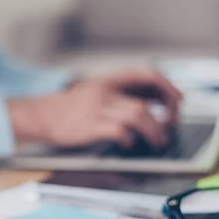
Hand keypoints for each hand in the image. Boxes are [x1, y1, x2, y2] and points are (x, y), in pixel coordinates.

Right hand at [8, 67, 182, 147]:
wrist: (40, 115)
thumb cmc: (69, 108)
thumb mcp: (95, 91)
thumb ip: (120, 93)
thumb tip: (152, 101)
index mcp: (109, 80)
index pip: (146, 74)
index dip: (167, 86)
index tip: (177, 100)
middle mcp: (106, 91)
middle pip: (146, 98)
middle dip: (165, 112)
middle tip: (171, 123)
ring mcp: (98, 108)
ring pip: (139, 114)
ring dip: (154, 130)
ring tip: (158, 140)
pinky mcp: (91, 126)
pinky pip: (120, 132)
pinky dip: (130, 140)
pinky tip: (130, 144)